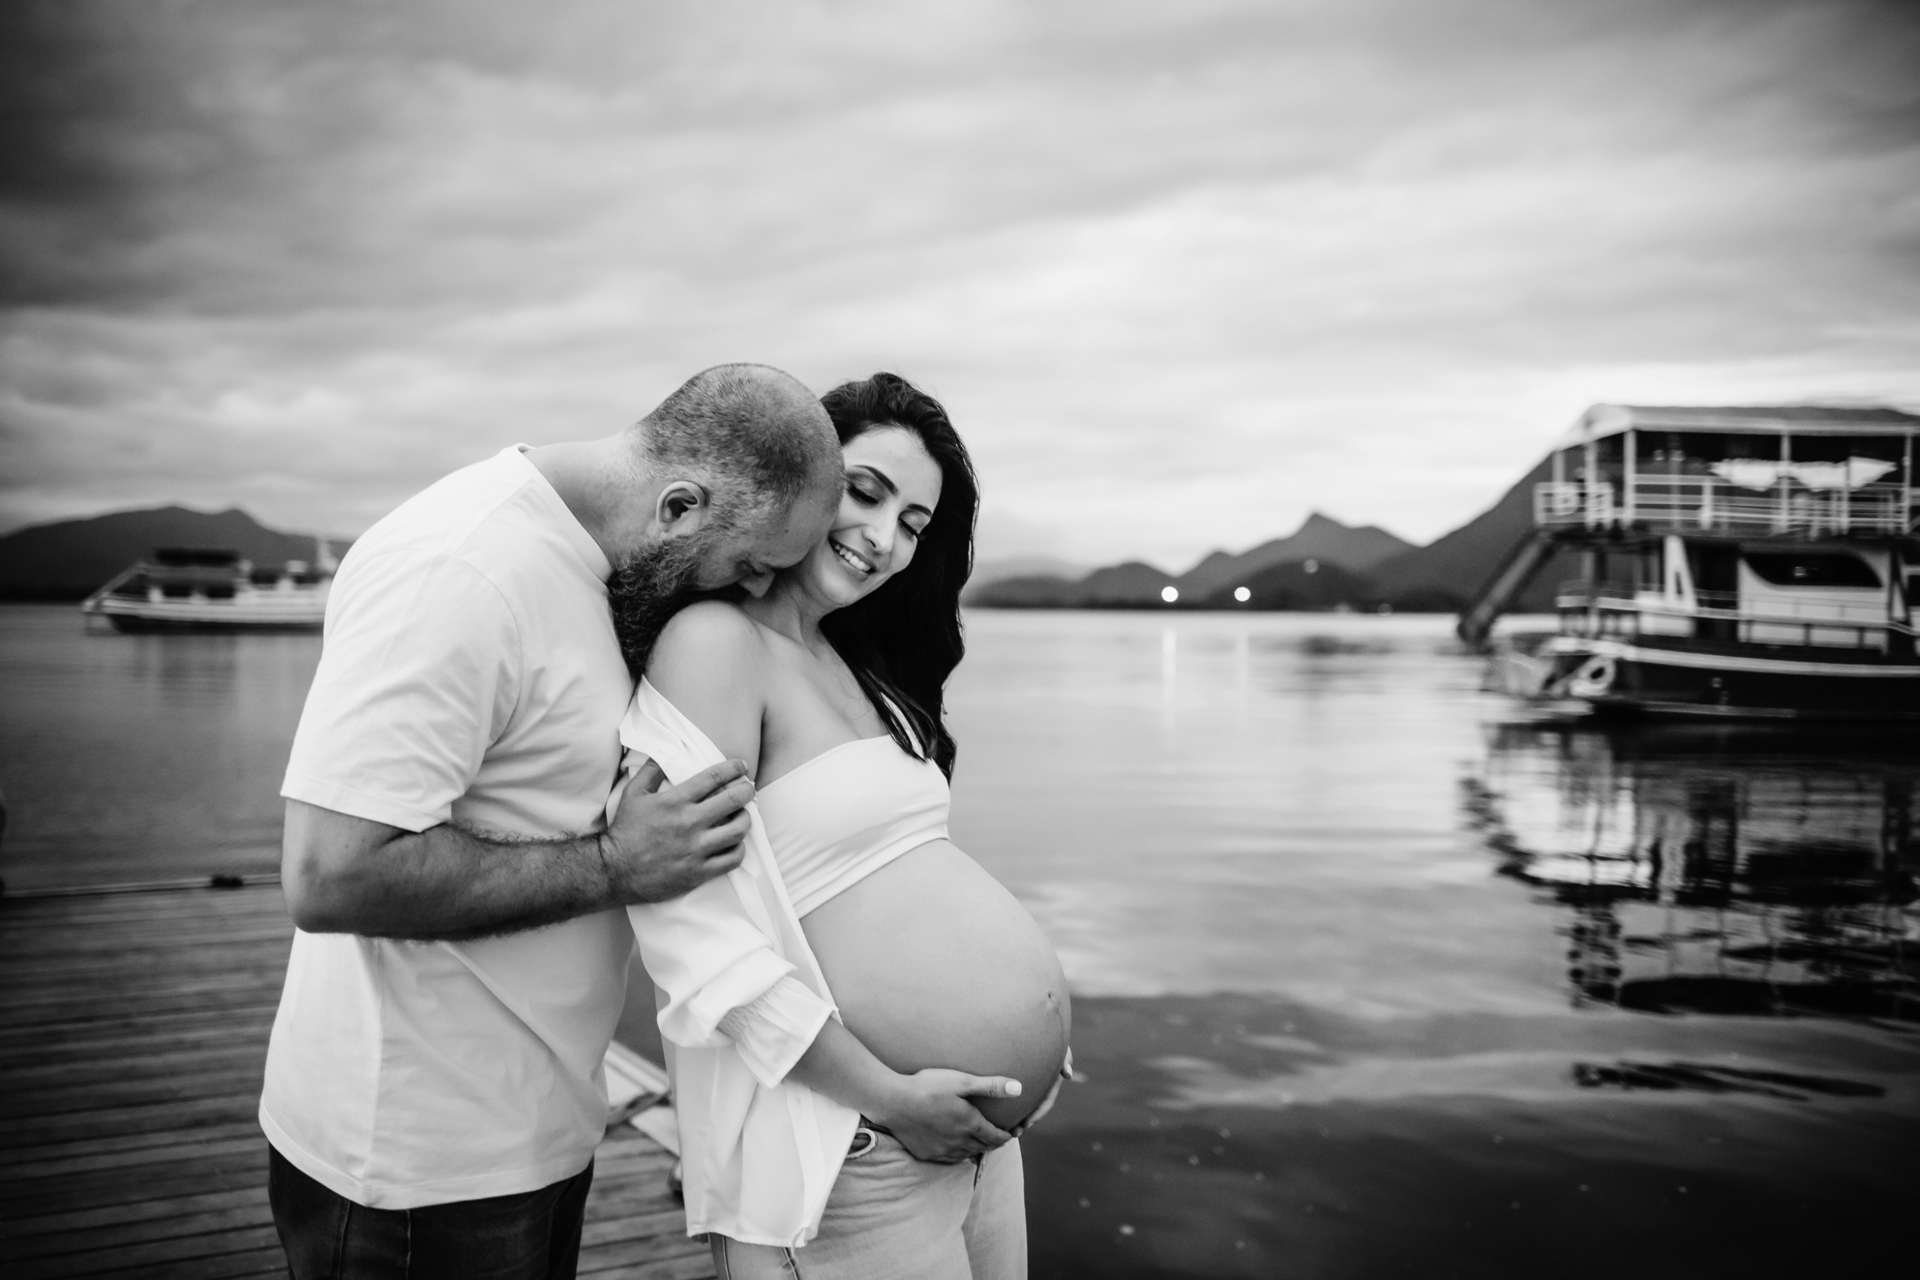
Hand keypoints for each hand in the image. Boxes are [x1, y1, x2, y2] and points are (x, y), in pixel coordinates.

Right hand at [602, 758, 753, 903]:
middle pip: (733, 800)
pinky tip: (734, 843)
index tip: (742, 766)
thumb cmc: (625, 830)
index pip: (714, 778)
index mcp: (675, 801)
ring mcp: (696, 849)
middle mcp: (689, 823)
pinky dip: (739, 848)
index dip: (734, 768)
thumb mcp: (633, 794)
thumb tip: (664, 752)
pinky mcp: (698, 872)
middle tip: (748, 789)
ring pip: (738, 830)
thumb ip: (651, 770)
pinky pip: (732, 859)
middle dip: (746, 790)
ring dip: (745, 819)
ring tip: (743, 815)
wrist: (615, 870)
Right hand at [869, 1069, 1019, 1163]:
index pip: (995, 1136)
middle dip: (993, 1143)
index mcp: (970, 1124)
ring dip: (975, 1150)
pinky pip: (948, 1159)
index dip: (1005, 1137)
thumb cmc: (927, 1086)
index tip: (1011, 1135)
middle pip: (982, 1147)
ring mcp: (941, 1150)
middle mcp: (958, 1142)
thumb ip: (991, 1086)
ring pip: (966, 1155)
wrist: (893, 1101)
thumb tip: (1019, 1089)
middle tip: (998, 1139)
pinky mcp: (926, 1153)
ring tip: (979, 1143)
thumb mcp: (961, 1081)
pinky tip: (955, 1149)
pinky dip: (957, 1155)